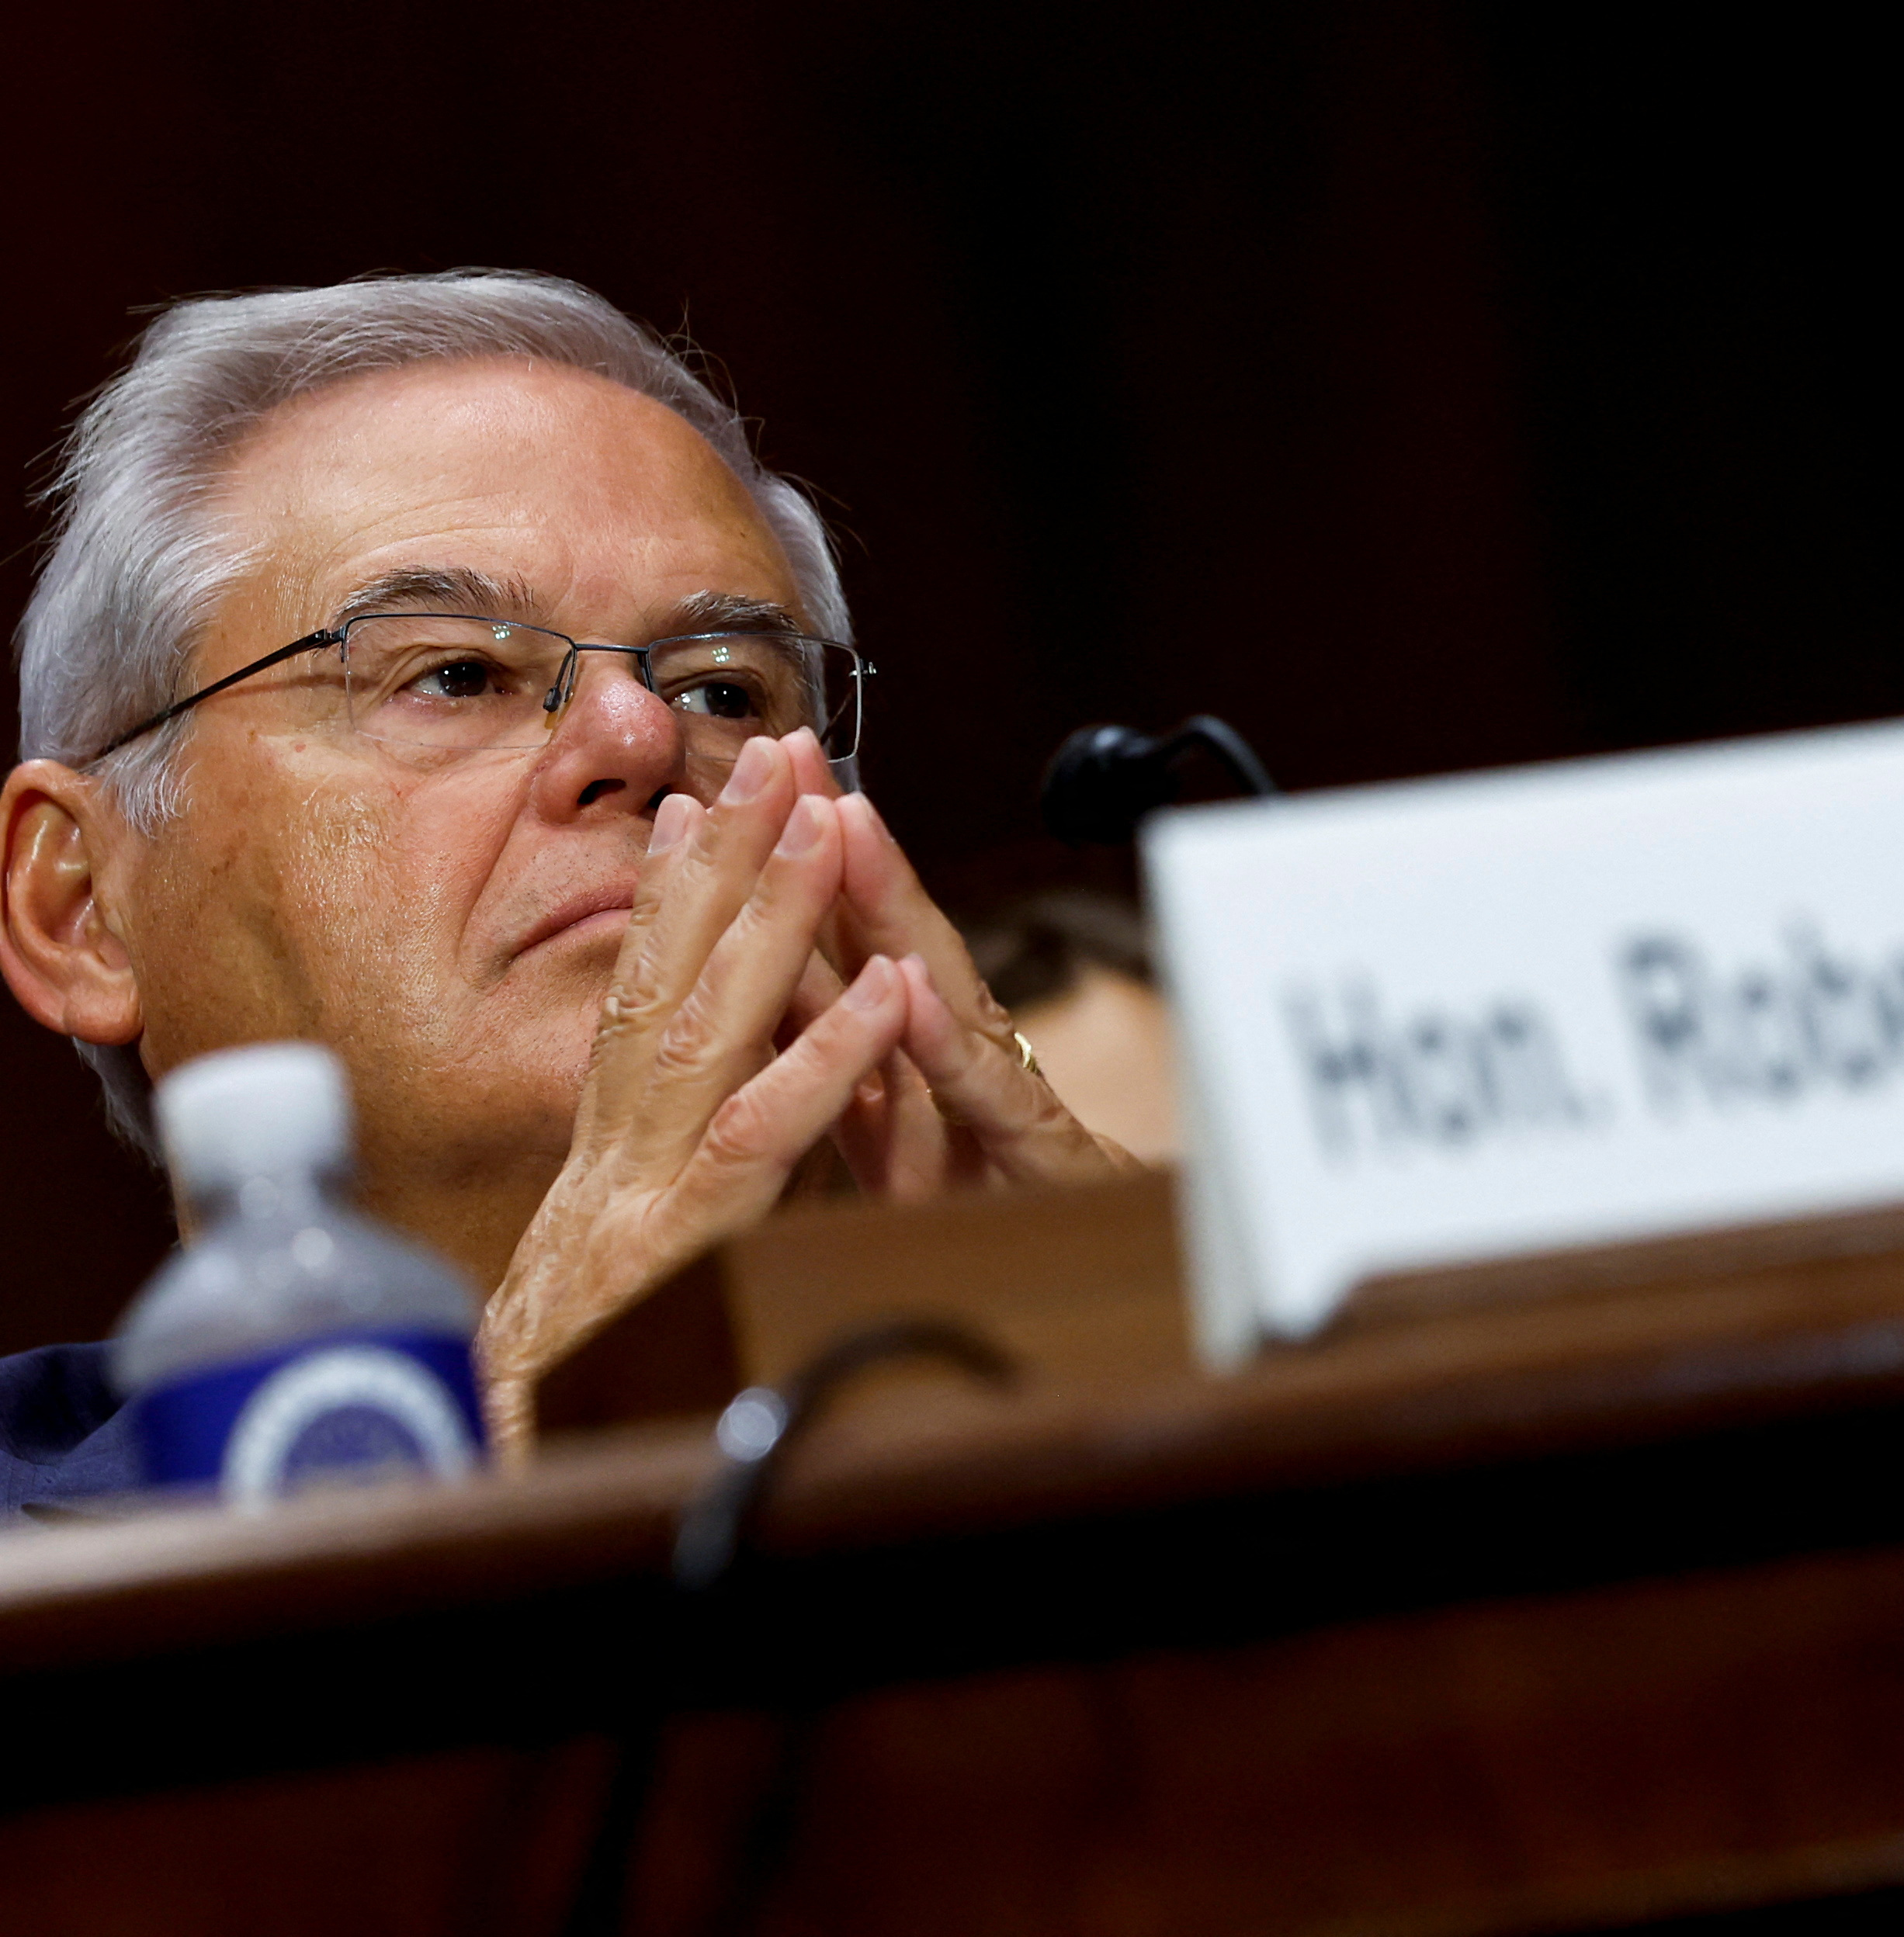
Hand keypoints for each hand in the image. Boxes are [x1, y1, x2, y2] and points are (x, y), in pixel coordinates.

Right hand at [475, 732, 911, 1453]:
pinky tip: (883, 989)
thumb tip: (719, 1126)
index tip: (705, 798)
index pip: (638, 990)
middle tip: (779, 749)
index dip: (672, 891)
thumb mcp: (627, 1267)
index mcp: (606, 1147)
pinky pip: (768, 1134)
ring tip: (829, 818)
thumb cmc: (572, 1388)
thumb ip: (679, 1190)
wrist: (496, 1490)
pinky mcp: (685, 1245)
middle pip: (669, 971)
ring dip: (775, 912)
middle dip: (729, 852)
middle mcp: (614, 1146)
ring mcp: (643, 1187)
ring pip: (714, 1018)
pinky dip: (827, 1055)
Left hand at [786, 743, 1138, 1197]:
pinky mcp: (1042, 1162)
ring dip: (895, 906)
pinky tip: (913, 993)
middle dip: (845, 846)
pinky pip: (987, 1101)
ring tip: (848, 827)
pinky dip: (949, 1044)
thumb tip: (774, 995)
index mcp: (920, 1062)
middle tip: (798, 757)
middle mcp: (966, 1060)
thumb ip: (849, 1071)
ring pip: (946, 991)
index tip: (757, 780)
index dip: (807, 865)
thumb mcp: (904, 1142)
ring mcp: (1008, 1102)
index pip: (855, 949)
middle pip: (898, 941)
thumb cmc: (1009, 1210)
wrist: (1114, 1281)